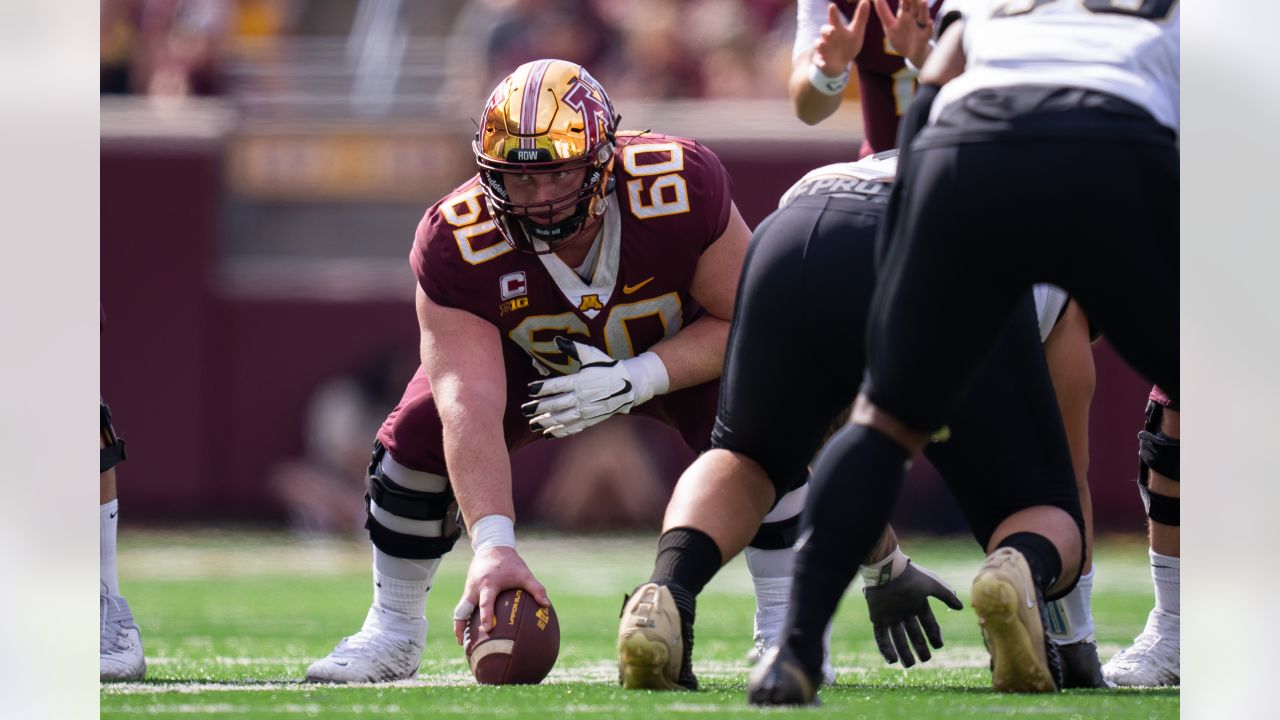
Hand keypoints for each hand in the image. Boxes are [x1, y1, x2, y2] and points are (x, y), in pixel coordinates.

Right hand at [452, 546, 549, 644]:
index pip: (485, 602)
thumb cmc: (510, 562)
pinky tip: (469, 631)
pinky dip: (463, 618)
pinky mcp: (467, 590)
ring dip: (459, 625)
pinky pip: (462, 606)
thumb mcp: (524, 573)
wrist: (492, 547)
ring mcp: (468, 589)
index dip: (486, 615)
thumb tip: (546, 605)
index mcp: (488, 584)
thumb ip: (536, 588)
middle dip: (460, 626)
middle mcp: (474, 588)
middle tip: (462, 643)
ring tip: (461, 643)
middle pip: (462, 609)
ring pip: (459, 610)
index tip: (488, 629)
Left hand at [522, 337, 665, 437]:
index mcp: (580, 381)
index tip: (529, 389)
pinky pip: (572, 428)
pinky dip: (559, 432)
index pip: (557, 385)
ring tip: (532, 425)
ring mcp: (586, 411)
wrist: (629, 385)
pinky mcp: (590, 420)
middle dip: (538, 408)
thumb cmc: (608, 367)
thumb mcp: (591, 355)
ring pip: (562, 418)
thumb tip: (556, 339)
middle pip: (556, 404)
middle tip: (524, 410)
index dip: (542, 388)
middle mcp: (581, 397)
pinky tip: (547, 434)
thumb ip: (573, 348)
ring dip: (546, 422)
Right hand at [813, 1, 872, 75]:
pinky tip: (822, 64)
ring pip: (819, 44)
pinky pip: (818, 62)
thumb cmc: (848, 44)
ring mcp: (823, 49)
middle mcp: (828, 37)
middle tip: (832, 30)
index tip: (832, 6)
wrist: (839, 64)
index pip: (834, 19)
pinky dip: (820, 62)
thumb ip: (861, 18)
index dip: (833, 13)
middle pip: (824, 30)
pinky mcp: (821, 61)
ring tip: (823, 44)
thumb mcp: (856, 32)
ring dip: (821, 44)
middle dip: (826, 30)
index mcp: (837, 29)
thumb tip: (866, 0)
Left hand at [863, 560, 962, 666]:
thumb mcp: (933, 585)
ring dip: (903, 652)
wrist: (888, 572)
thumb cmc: (911, 577)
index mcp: (918, 603)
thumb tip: (960, 606)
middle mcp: (904, 611)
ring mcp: (890, 615)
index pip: (928, 623)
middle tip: (926, 659)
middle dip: (920, 646)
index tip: (939, 646)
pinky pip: (881, 636)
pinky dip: (886, 648)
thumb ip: (947, 595)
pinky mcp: (877, 618)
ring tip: (909, 665)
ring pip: (898, 637)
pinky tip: (892, 660)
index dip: (934, 634)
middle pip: (914, 633)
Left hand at [875, 0, 934, 69]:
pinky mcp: (925, 37)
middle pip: (915, 6)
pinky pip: (928, 32)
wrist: (911, 54)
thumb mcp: (889, 25)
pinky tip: (929, 23)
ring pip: (923, 16)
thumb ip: (883, 12)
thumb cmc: (901, 38)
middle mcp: (914, 17)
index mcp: (905, 14)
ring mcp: (920, 27)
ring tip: (924, 2)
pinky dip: (929, 28)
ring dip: (924, 10)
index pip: (904, 1)